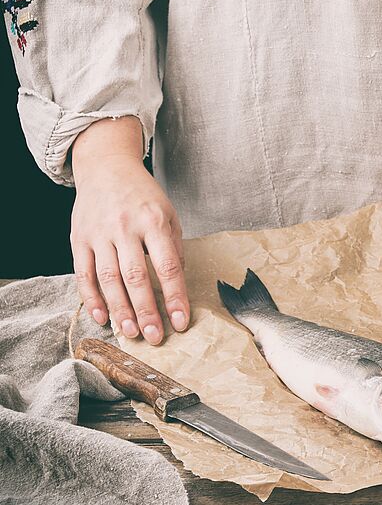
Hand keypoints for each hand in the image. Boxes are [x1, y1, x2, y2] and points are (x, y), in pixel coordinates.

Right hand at [70, 117, 188, 343]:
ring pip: (109, 279)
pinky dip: (92, 298)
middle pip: (136, 277)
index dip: (175, 297)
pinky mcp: (79, 239)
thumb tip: (178, 282)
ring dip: (120, 310)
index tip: (180, 321)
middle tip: (155, 337)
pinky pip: (84, 274)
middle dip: (146, 311)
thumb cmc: (143, 195)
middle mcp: (126, 228)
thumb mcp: (169, 214)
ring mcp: (99, 233)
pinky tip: (102, 317)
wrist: (106, 166)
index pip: (168, 266)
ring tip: (131, 334)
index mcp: (154, 221)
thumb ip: (173, 247)